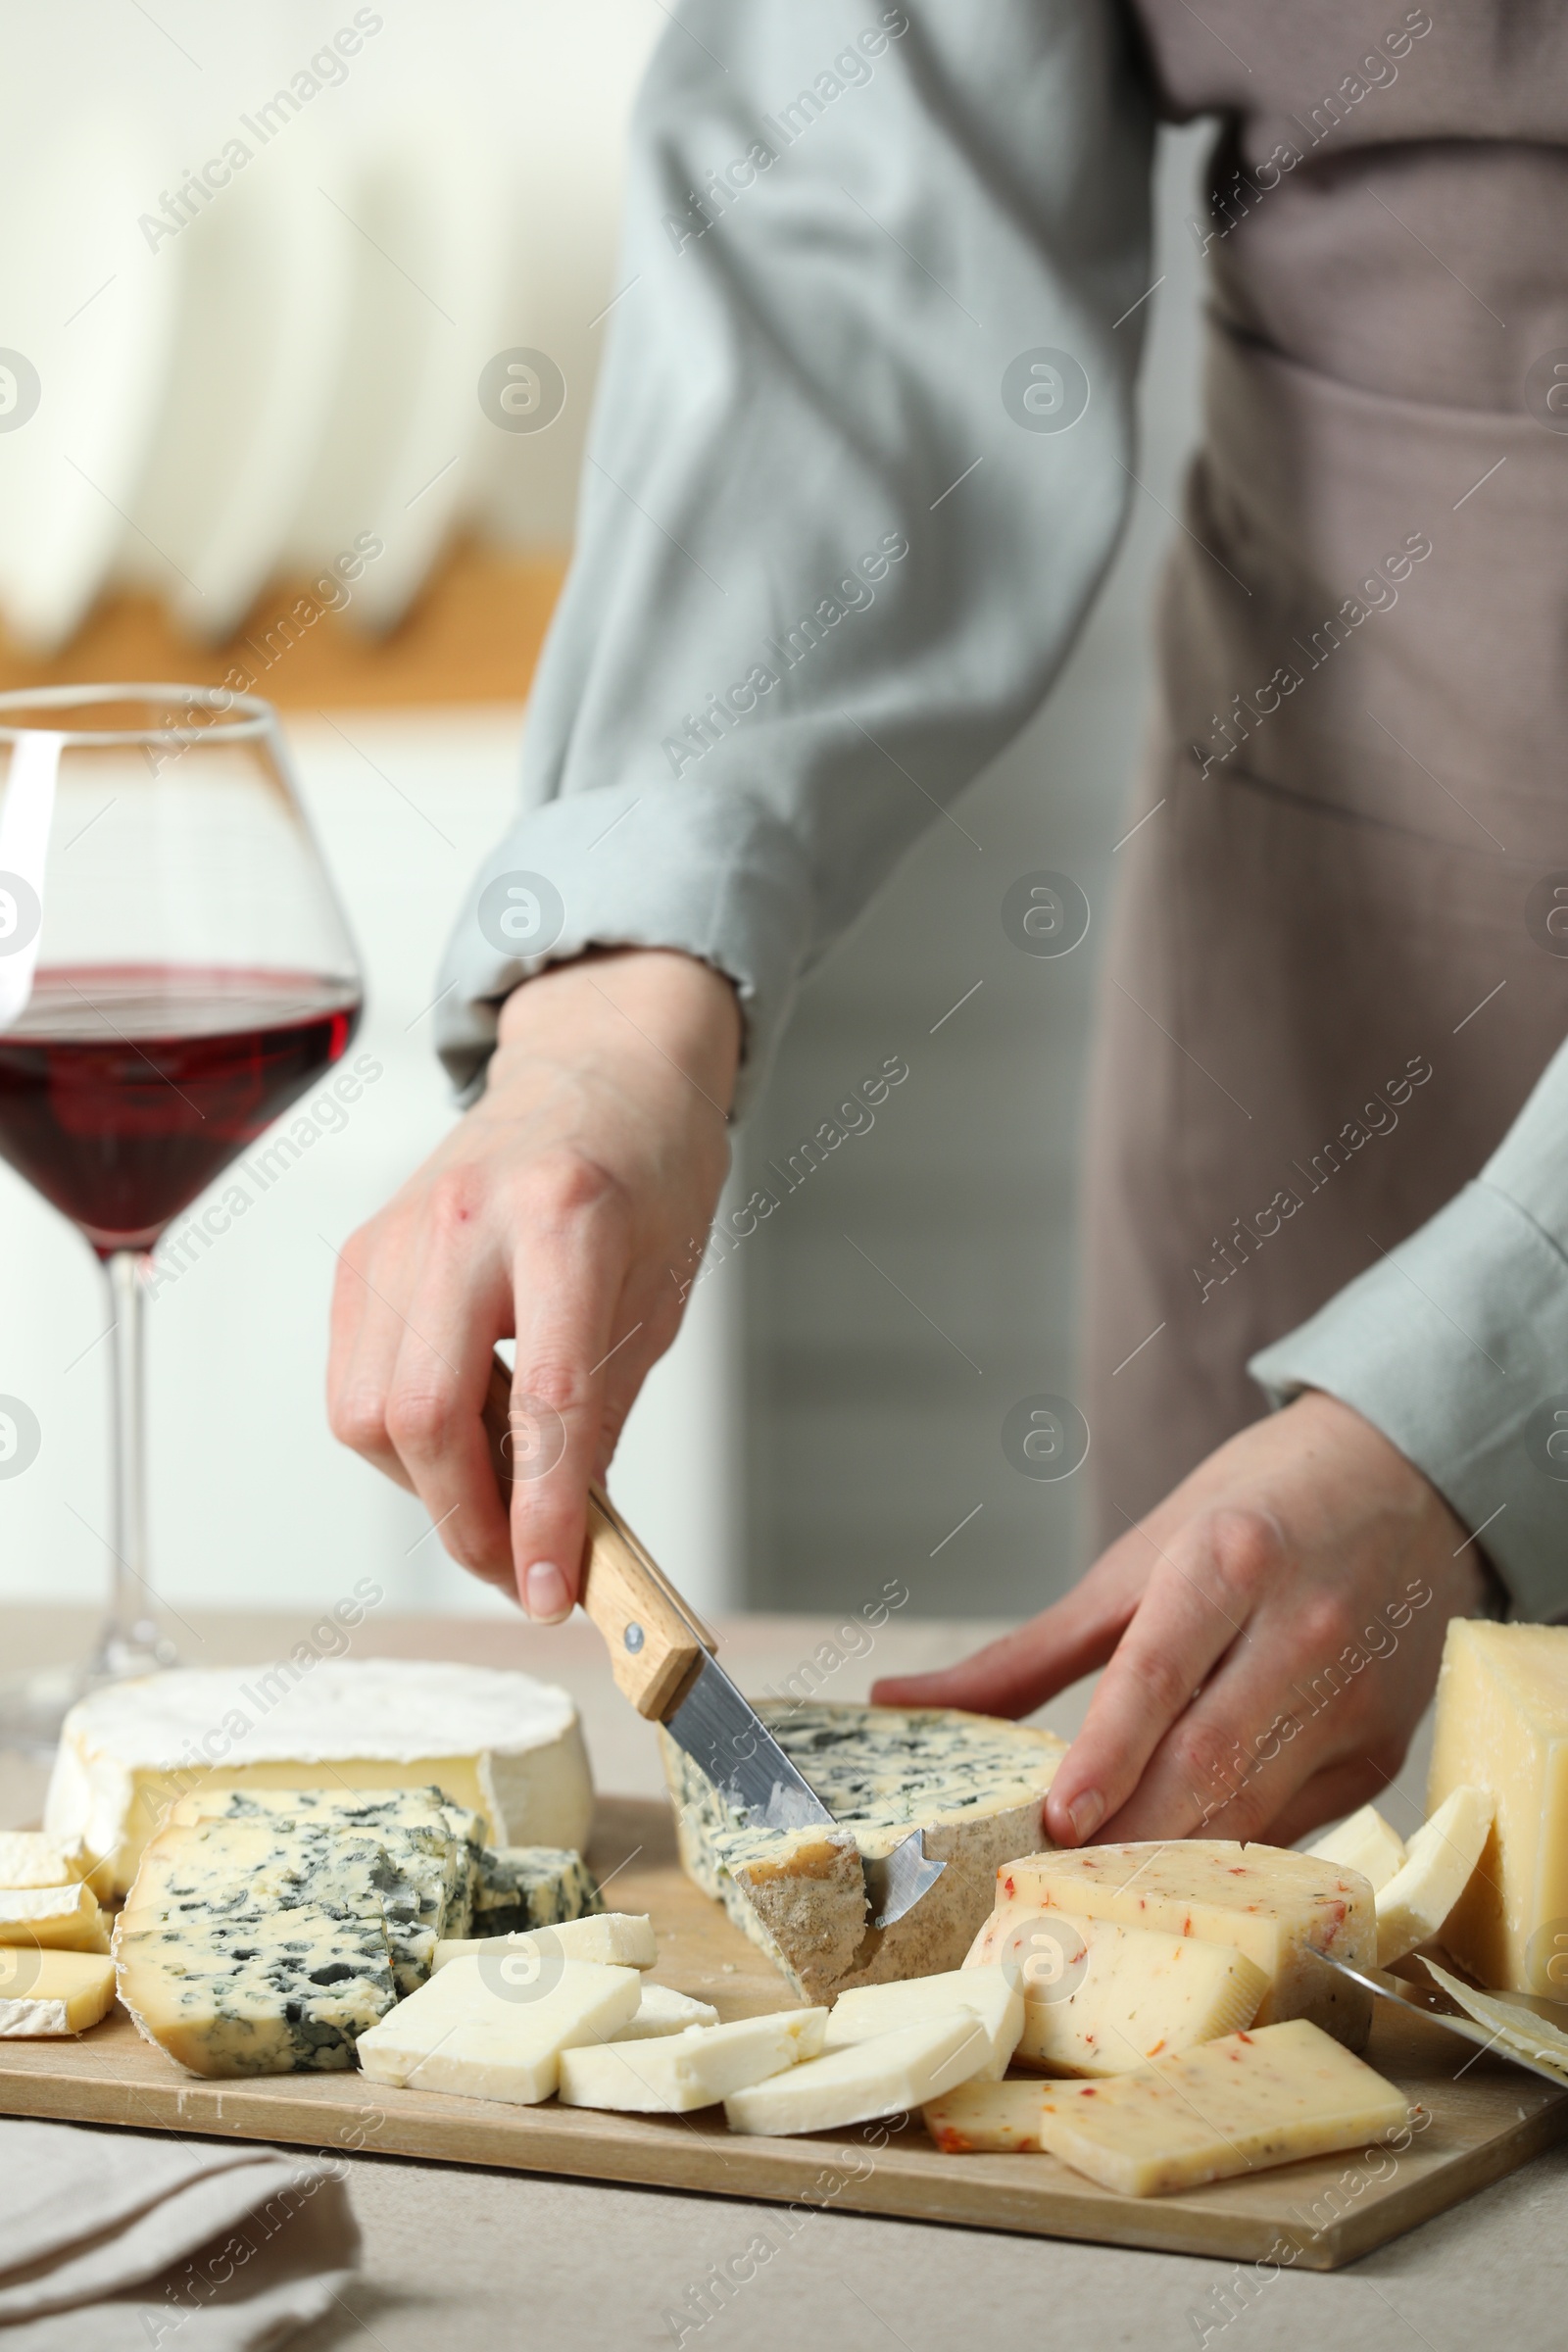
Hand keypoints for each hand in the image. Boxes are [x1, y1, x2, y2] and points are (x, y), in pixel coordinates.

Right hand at [327, 949, 740, 1617]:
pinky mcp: (360, 1254)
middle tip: (521, 1572)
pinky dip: (400, 1438)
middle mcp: (467, 1220)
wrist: (597, 1071)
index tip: (551, 1592)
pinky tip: (461, 1433)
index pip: (543, 1404)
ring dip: (431, 1487)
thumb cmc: (645, 1173)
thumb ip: (602, 1412)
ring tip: (499, 1489)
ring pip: (370, 1413)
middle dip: (470, 1524)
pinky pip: (353, 1383)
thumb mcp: (660, 1293)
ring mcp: (398, 1234)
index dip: (543, 1516)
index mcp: (567, 1220)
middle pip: (423, 1416)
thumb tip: (565, 1535)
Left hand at [871, 1392, 1485, 1847]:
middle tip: (1050, 1885)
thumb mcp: (1137, 1556)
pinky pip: (1295, 1825)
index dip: (1106, 1755)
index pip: (1159, 1673)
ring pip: (1254, 1812)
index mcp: (1232, 1557)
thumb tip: (895, 1700)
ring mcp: (1355, 1698)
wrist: (1403, 1478)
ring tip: (1091, 1896)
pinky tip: (1170, 1876)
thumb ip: (1025, 1649)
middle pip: (1208, 1761)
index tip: (1056, 1821)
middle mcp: (1304, 1629)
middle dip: (1126, 1835)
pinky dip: (1227, 1855)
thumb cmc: (1251, 1509)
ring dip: (1171, 1863)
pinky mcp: (1385, 1751)